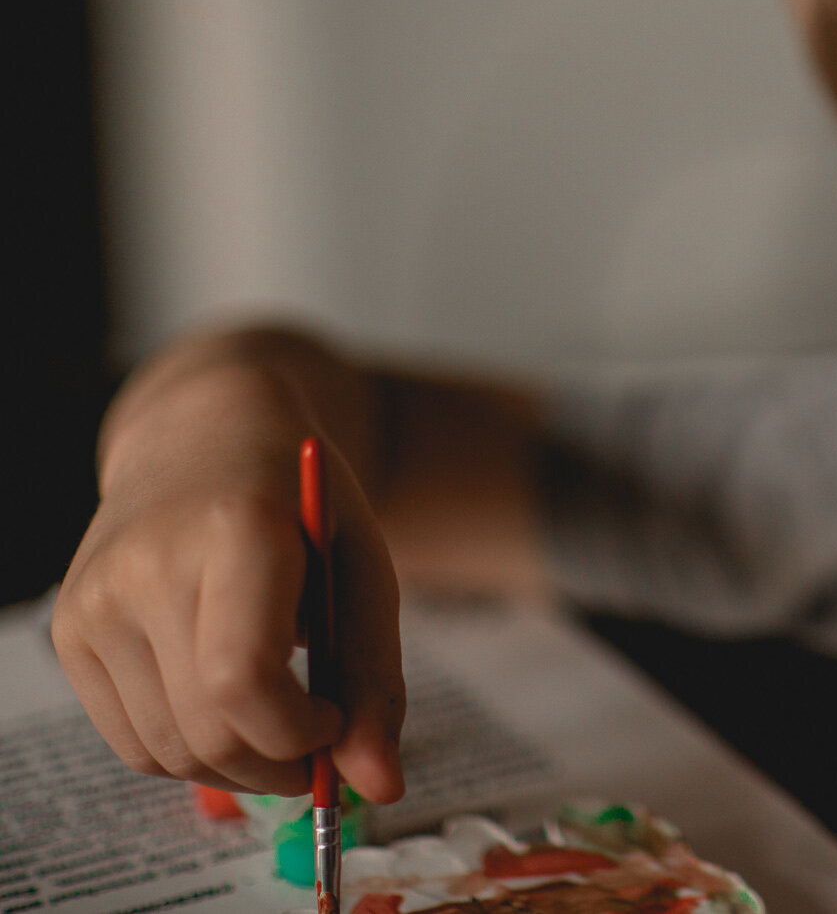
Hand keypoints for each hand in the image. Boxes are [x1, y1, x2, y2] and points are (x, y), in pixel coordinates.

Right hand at [52, 334, 405, 799]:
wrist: (205, 435)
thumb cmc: (300, 502)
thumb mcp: (361, 568)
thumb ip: (375, 676)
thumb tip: (383, 785)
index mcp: (235, 529)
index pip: (243, 681)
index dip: (298, 731)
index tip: (335, 719)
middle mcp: (147, 564)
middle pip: (207, 729)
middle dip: (277, 764)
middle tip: (319, 743)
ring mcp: (95, 600)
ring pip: (168, 753)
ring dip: (236, 767)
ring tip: (279, 721)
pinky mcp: (70, 630)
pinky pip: (132, 742)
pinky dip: (190, 750)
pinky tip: (226, 706)